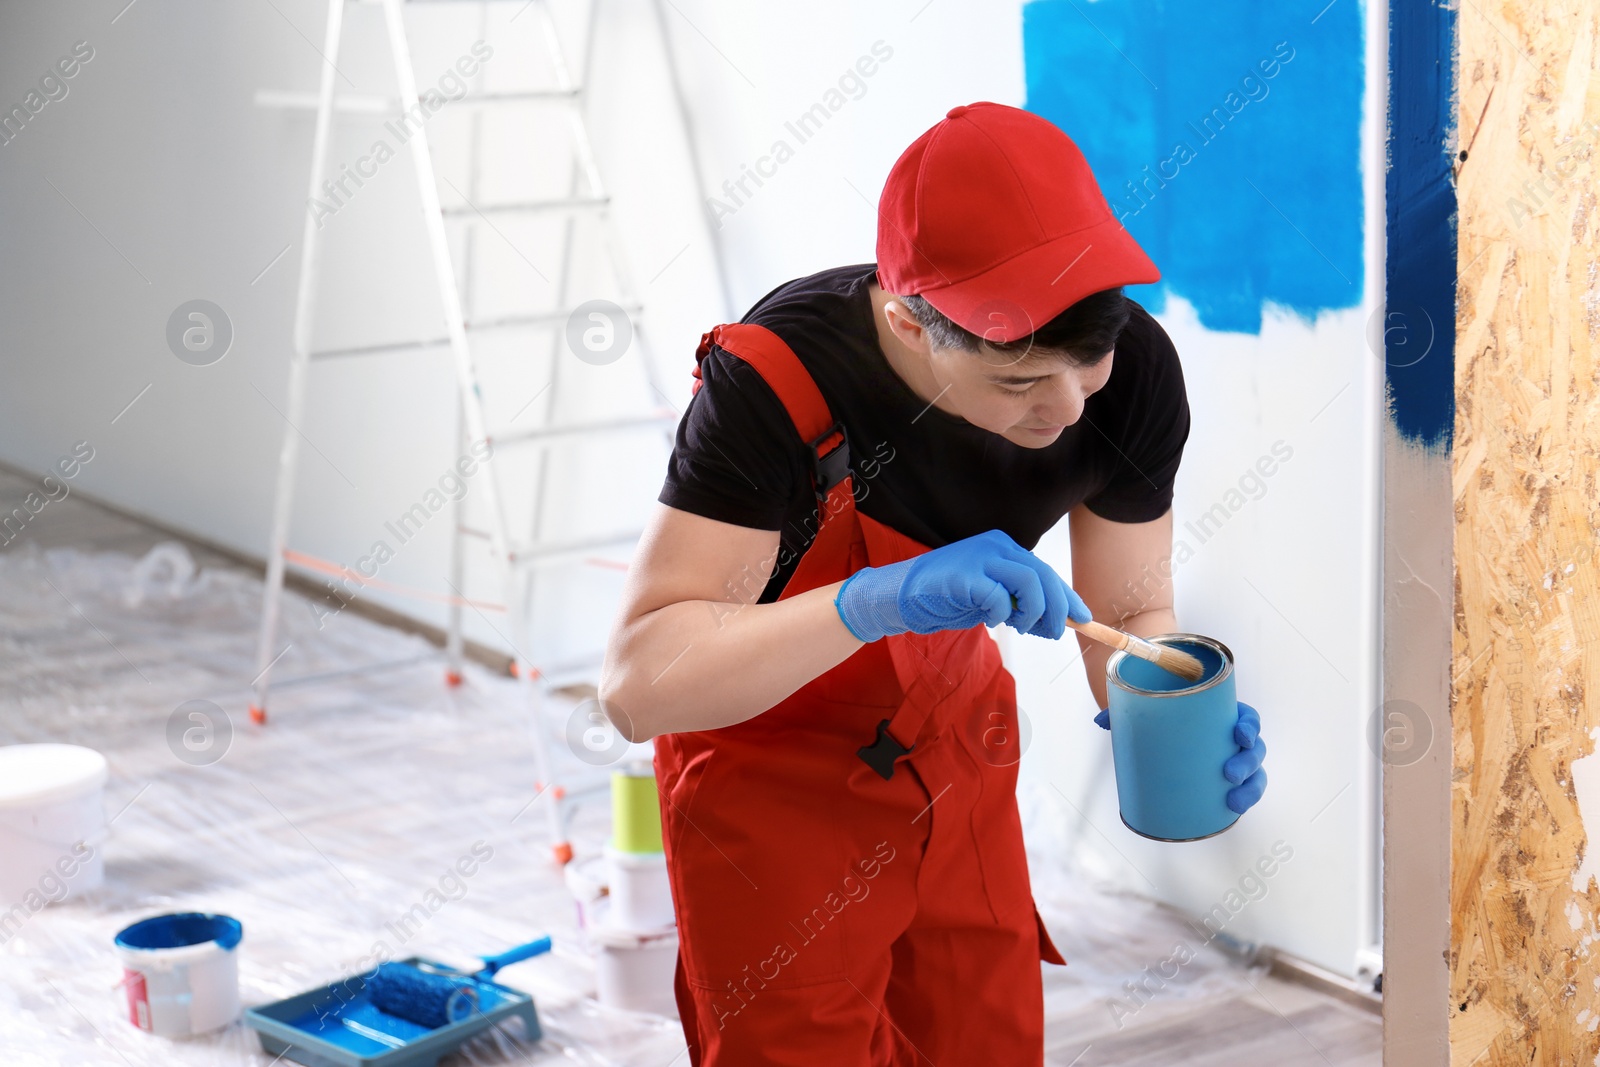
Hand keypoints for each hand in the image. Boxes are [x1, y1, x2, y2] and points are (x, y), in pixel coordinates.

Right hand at [834, 529, 1089, 641]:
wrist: (901, 595)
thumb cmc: (947, 597)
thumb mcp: (990, 597)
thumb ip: (1018, 600)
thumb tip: (1054, 619)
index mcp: (1004, 548)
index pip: (1045, 571)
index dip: (1066, 597)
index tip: (1082, 619)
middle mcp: (995, 546)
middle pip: (1043, 576)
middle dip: (1056, 609)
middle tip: (1053, 633)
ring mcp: (979, 558)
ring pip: (1029, 582)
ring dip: (1033, 612)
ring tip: (1022, 627)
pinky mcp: (963, 576)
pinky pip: (997, 597)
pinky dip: (1000, 614)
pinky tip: (992, 620)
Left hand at [1095, 700, 1267, 814]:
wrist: (1163, 735)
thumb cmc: (1161, 718)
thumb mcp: (1147, 712)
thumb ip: (1125, 712)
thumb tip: (1101, 722)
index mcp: (1224, 714)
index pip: (1247, 717)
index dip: (1249, 725)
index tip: (1239, 733)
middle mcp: (1234, 737)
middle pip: (1254, 748)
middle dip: (1248, 762)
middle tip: (1228, 773)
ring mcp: (1234, 760)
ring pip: (1254, 773)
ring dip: (1251, 787)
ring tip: (1234, 800)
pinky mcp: (1228, 781)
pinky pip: (1245, 790)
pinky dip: (1245, 800)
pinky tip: (1234, 810)